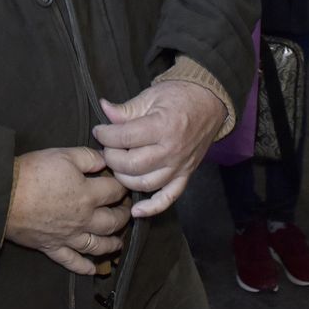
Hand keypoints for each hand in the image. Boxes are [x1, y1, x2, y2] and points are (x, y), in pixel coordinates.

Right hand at [3, 147, 131, 275]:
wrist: (4, 196)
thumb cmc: (33, 172)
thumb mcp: (63, 154)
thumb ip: (87, 157)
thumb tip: (105, 160)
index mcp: (88, 195)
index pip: (114, 191)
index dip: (122, 186)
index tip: (124, 184)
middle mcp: (84, 219)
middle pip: (112, 222)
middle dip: (122, 216)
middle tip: (125, 211)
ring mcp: (69, 237)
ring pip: (97, 245)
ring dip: (111, 244)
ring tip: (118, 242)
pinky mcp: (52, 247)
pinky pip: (72, 261)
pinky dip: (84, 267)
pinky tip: (93, 269)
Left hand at [92, 79, 224, 217]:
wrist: (209, 102)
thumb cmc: (179, 96)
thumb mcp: (151, 96)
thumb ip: (126, 109)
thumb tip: (104, 109)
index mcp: (162, 126)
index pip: (125, 137)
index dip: (105, 135)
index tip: (99, 131)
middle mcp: (172, 150)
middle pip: (132, 164)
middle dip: (112, 158)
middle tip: (107, 148)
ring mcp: (180, 166)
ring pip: (146, 183)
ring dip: (125, 178)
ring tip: (117, 166)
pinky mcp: (185, 175)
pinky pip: (169, 198)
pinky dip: (152, 208)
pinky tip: (136, 211)